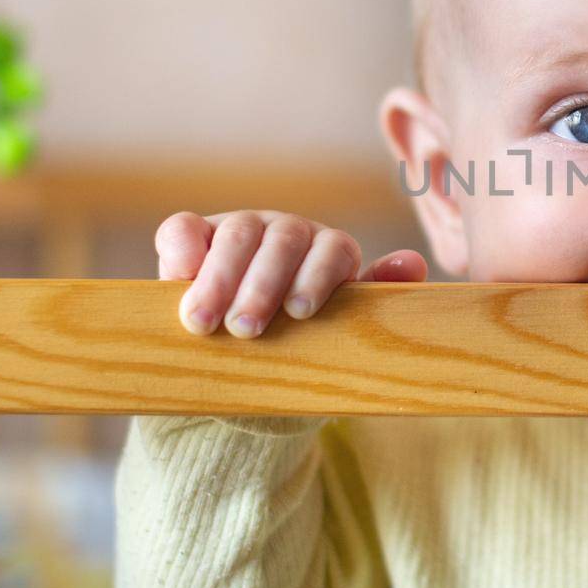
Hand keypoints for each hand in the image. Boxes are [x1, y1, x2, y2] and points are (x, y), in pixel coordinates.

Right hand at [155, 210, 427, 337]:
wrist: (247, 358)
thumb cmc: (304, 343)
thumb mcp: (338, 330)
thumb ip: (373, 298)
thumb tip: (412, 263)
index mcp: (330, 252)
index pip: (334, 249)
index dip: (317, 277)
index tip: (300, 313)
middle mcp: (288, 232)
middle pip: (282, 240)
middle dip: (262, 284)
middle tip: (245, 329)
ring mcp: (240, 230)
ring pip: (235, 234)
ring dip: (219, 277)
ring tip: (203, 322)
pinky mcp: (194, 237)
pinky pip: (183, 229)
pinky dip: (180, 250)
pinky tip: (175, 280)